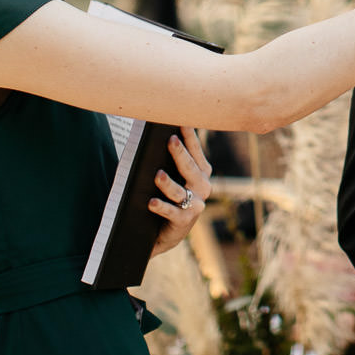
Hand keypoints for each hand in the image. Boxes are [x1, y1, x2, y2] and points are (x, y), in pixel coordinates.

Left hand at [149, 126, 212, 258]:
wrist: (166, 232)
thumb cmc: (168, 196)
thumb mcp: (174, 177)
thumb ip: (170, 161)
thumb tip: (155, 135)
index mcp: (202, 172)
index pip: (196, 151)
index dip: (189, 136)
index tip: (182, 122)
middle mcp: (202, 187)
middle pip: (190, 168)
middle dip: (180, 153)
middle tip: (171, 140)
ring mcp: (195, 204)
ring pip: (180, 191)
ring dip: (168, 184)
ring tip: (158, 176)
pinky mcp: (184, 221)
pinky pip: (172, 212)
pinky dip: (161, 207)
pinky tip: (151, 202)